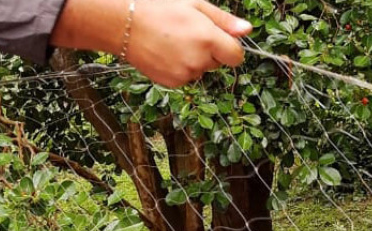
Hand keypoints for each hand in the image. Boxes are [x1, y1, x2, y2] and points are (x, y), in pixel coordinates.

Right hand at [125, 0, 250, 87]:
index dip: (230, 47)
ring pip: (201, 70)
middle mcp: (199, 60)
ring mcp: (185, 74)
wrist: (124, 24)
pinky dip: (180, 68)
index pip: (236, 56)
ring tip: (173, 42)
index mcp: (208, 39)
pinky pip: (186, 77)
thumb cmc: (159, 8)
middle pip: (218, 63)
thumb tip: (248, 30)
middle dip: (209, 51)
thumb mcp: (195, 5)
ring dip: (194, 60)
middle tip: (188, 33)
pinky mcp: (172, 83)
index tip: (218, 38)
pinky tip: (166, 53)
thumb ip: (224, 20)